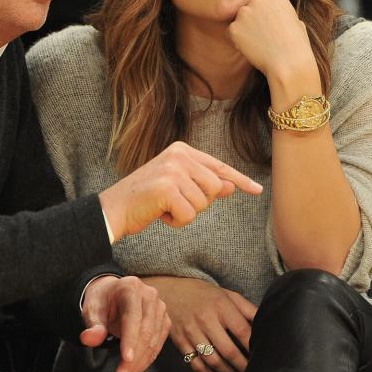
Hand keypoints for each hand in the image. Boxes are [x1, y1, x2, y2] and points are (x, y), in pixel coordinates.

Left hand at [80, 275, 170, 371]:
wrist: (113, 294)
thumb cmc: (102, 302)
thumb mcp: (91, 309)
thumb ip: (92, 325)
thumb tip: (89, 338)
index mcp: (131, 288)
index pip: (133, 317)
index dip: (130, 340)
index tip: (126, 360)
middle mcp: (150, 296)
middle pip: (145, 333)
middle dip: (133, 360)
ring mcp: (160, 309)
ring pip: (153, 343)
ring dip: (139, 365)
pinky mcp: (164, 322)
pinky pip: (157, 346)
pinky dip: (145, 362)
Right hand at [98, 141, 261, 240]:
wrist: (114, 208)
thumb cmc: (145, 199)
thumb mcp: (177, 188)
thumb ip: (202, 184)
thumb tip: (231, 186)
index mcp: (181, 150)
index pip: (218, 167)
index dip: (239, 180)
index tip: (257, 190)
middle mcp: (179, 155)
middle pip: (214, 188)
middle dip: (197, 203)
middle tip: (172, 202)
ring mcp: (173, 170)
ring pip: (202, 204)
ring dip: (185, 214)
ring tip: (163, 207)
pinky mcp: (167, 188)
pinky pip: (189, 215)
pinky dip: (176, 221)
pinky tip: (159, 214)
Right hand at [143, 276, 256, 371]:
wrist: (169, 291)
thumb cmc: (203, 294)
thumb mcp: (226, 294)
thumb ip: (246, 308)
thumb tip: (265, 325)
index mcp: (220, 306)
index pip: (243, 331)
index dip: (253, 347)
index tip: (262, 356)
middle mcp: (206, 320)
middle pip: (229, 351)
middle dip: (243, 366)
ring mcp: (191, 332)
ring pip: (213, 361)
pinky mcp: (180, 342)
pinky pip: (196, 365)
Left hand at [227, 0, 316, 81]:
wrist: (289, 63)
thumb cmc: (296, 44)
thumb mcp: (294, 19)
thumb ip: (279, 12)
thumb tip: (271, 14)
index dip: (266, 14)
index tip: (272, 25)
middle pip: (249, 7)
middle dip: (254, 19)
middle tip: (265, 35)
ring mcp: (244, 12)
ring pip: (240, 19)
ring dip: (246, 29)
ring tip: (261, 43)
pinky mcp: (234, 28)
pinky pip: (233, 33)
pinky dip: (239, 41)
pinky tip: (253, 48)